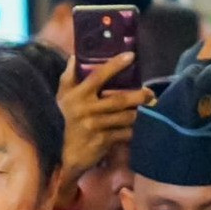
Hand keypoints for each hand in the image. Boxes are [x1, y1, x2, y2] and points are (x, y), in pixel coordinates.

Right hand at [54, 54, 151, 208]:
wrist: (59, 153)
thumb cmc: (62, 120)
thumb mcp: (62, 98)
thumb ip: (68, 77)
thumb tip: (74, 57)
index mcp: (78, 95)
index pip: (99, 76)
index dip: (115, 65)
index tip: (131, 56)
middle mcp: (87, 110)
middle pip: (120, 100)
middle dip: (138, 96)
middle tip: (150, 94)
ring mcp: (96, 127)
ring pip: (125, 118)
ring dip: (137, 114)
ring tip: (145, 111)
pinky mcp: (102, 142)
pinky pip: (124, 133)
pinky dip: (131, 131)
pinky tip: (133, 128)